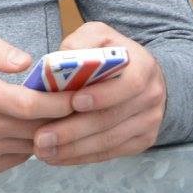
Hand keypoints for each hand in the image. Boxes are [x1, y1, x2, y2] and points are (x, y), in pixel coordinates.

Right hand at [0, 37, 76, 176]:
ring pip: (32, 144)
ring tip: (61, 118)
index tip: (79, 93)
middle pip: (37, 126)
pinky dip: (29, 145)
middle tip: (81, 106)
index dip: (60, 101)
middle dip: (63, 117)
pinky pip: (19, 158)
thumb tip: (27, 62)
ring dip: (49, 132)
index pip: (31, 103)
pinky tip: (31, 131)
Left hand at [34, 22, 165, 166]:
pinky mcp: (141, 141)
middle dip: (74, 130)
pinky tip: (58, 157)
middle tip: (42, 137)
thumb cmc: (112, 54)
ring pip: (109, 141)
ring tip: (43, 151)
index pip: (129, 85)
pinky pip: (110, 153)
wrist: (142, 77)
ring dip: (73, 149)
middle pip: (111, 119)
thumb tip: (59, 61)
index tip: (74, 102)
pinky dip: (82, 157)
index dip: (102, 95)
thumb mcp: (99, 36)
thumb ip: (81, 43)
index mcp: (143, 67)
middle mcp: (151, 97)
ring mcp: (149, 122)